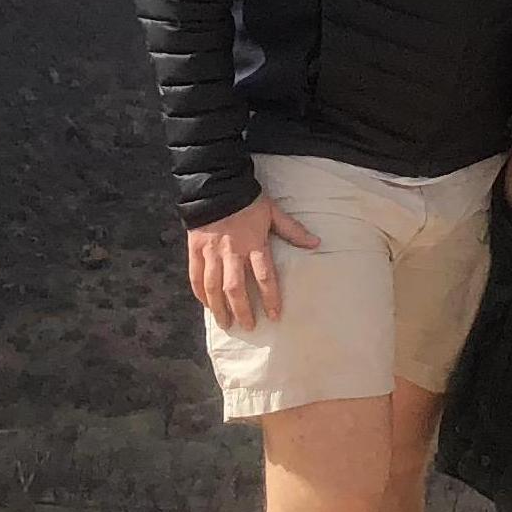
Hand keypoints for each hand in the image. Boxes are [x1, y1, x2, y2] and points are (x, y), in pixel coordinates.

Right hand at [185, 192, 318, 329]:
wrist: (216, 184)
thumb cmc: (247, 200)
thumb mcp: (273, 212)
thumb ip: (292, 230)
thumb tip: (316, 243)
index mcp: (253, 243)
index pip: (265, 276)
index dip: (270, 298)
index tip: (274, 316)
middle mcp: (231, 251)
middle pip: (236, 288)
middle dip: (242, 310)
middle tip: (248, 327)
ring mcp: (211, 252)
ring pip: (214, 287)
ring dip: (219, 308)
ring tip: (225, 323)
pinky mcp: (195, 249)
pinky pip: (195, 276)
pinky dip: (200, 293)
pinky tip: (206, 305)